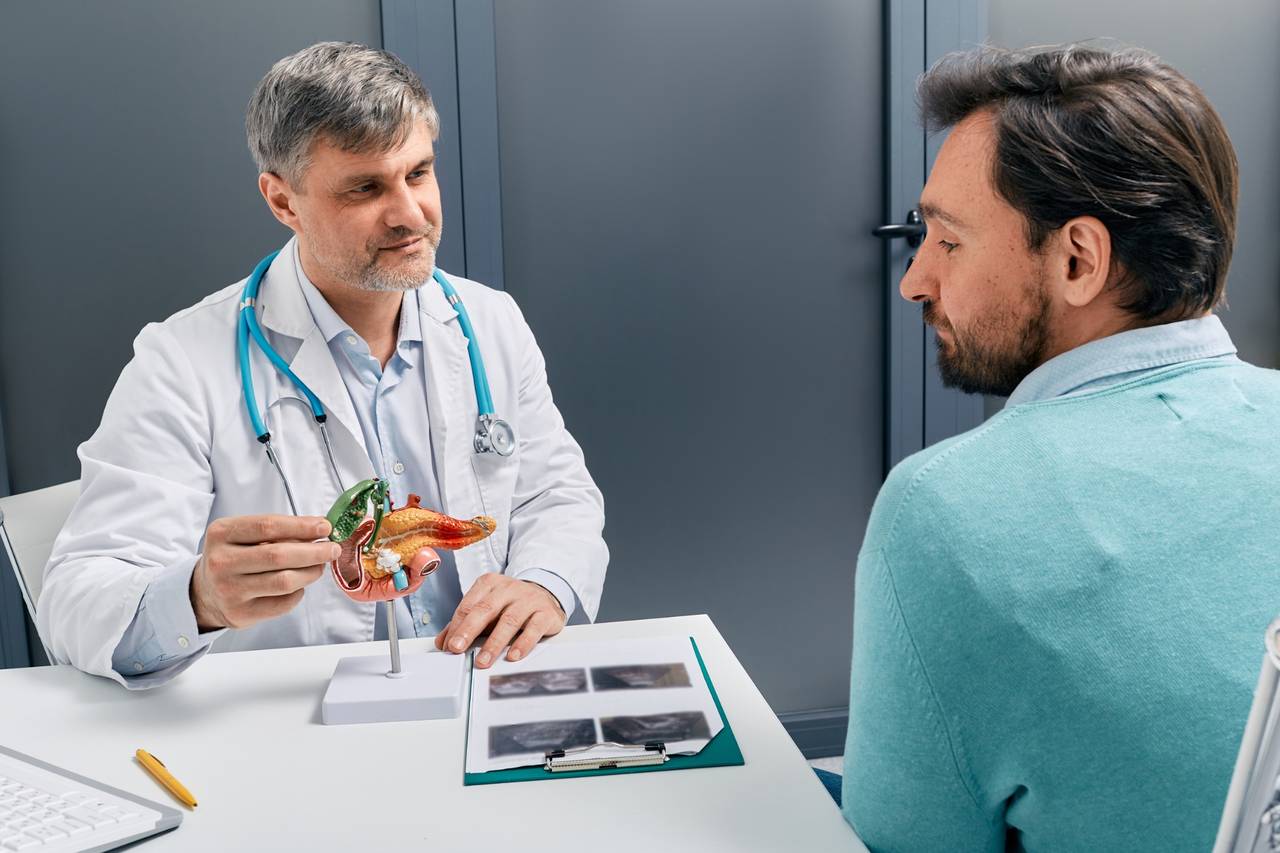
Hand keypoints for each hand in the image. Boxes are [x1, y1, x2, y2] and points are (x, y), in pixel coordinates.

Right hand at [191, 515, 339, 631]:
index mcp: (221, 534)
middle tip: (332, 548)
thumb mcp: (243, 535)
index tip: (325, 526)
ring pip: (284, 581)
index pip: (268, 526)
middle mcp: (221, 562)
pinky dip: (299, 591)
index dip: (301, 526)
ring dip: (311, 572)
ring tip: (320, 565)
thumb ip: (277, 531)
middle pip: (278, 555)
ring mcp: (229, 590)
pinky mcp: (241, 614)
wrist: (205, 591)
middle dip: (314, 551)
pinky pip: (283, 603)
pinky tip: (298, 584)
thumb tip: (318, 530)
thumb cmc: (233, 557)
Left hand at [434, 574, 565, 667]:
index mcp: (489, 584)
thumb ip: (464, 623)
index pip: (468, 606)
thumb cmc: (510, 604)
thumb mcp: (486, 608)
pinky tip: (513, 655)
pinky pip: (534, 628)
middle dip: (469, 630)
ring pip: (509, 620)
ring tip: (483, 660)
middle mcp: (508, 588)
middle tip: (457, 649)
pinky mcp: (545, 612)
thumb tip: (442, 642)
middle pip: (485, 610)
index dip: (456, 627)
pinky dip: (523, 643)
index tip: (448, 646)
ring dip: (494, 643)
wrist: (545, 594)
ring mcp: (528, 599)